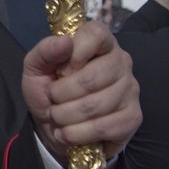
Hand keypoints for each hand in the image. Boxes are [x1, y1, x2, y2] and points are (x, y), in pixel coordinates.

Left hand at [21, 22, 140, 162]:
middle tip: (52, 100)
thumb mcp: (35, 69)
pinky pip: (104, 128)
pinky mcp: (133, 117)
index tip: (61, 69)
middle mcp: (121, 61)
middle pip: (92, 77)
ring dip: (65, 117)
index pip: (96, 34)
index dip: (76, 52)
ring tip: (58, 117)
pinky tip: (69, 132)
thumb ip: (44, 52)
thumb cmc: (49, 90)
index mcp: (99, 41)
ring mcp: (130, 89)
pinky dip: (77, 134)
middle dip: (61, 95)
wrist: (57, 127)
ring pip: (96, 106)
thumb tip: (64, 41)